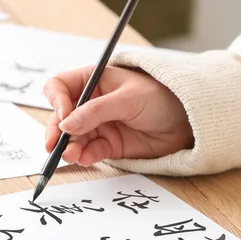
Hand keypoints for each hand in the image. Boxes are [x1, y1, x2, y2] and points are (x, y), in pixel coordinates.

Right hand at [44, 65, 193, 165]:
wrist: (186, 121)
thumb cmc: (161, 97)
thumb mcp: (127, 99)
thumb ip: (96, 112)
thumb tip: (66, 124)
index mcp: (93, 81)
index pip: (61, 87)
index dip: (57, 101)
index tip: (63, 116)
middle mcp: (90, 104)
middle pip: (62, 117)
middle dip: (57, 131)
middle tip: (55, 145)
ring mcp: (98, 126)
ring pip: (73, 138)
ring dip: (69, 147)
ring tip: (71, 155)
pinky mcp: (108, 145)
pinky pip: (89, 152)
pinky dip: (84, 156)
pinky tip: (84, 158)